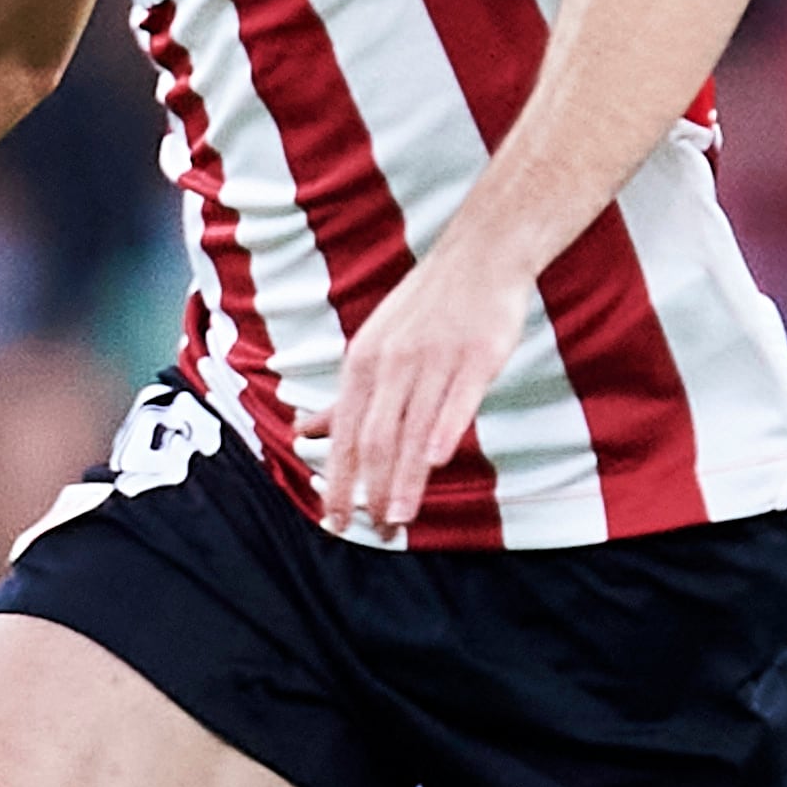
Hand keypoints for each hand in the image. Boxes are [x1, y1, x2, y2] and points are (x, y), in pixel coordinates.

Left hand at [316, 242, 537, 537]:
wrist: (481, 255)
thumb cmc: (426, 306)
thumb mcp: (373, 345)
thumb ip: (346, 395)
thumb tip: (306, 431)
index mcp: (364, 363)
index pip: (346, 434)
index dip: (340, 481)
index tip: (335, 521)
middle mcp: (394, 364)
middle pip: (376, 438)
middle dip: (370, 491)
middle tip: (373, 531)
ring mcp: (436, 361)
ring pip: (413, 429)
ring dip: (404, 480)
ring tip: (398, 519)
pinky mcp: (477, 358)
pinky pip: (458, 400)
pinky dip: (444, 431)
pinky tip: (436, 463)